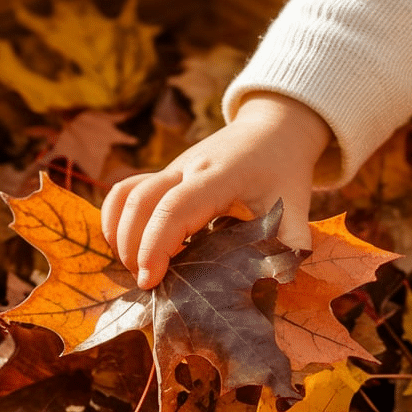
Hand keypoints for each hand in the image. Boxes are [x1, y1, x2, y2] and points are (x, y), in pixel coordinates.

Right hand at [102, 91, 331, 288]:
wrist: (273, 128)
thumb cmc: (283, 168)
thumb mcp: (296, 203)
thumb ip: (292, 241)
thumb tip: (284, 281)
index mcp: (218, 176)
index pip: (174, 209)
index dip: (156, 245)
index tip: (151, 280)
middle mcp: (187, 168)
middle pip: (140, 202)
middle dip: (132, 247)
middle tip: (145, 283)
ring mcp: (172, 169)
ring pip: (127, 194)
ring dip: (120, 233)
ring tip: (135, 268)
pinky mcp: (165, 174)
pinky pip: (126, 189)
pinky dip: (116, 217)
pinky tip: (126, 246)